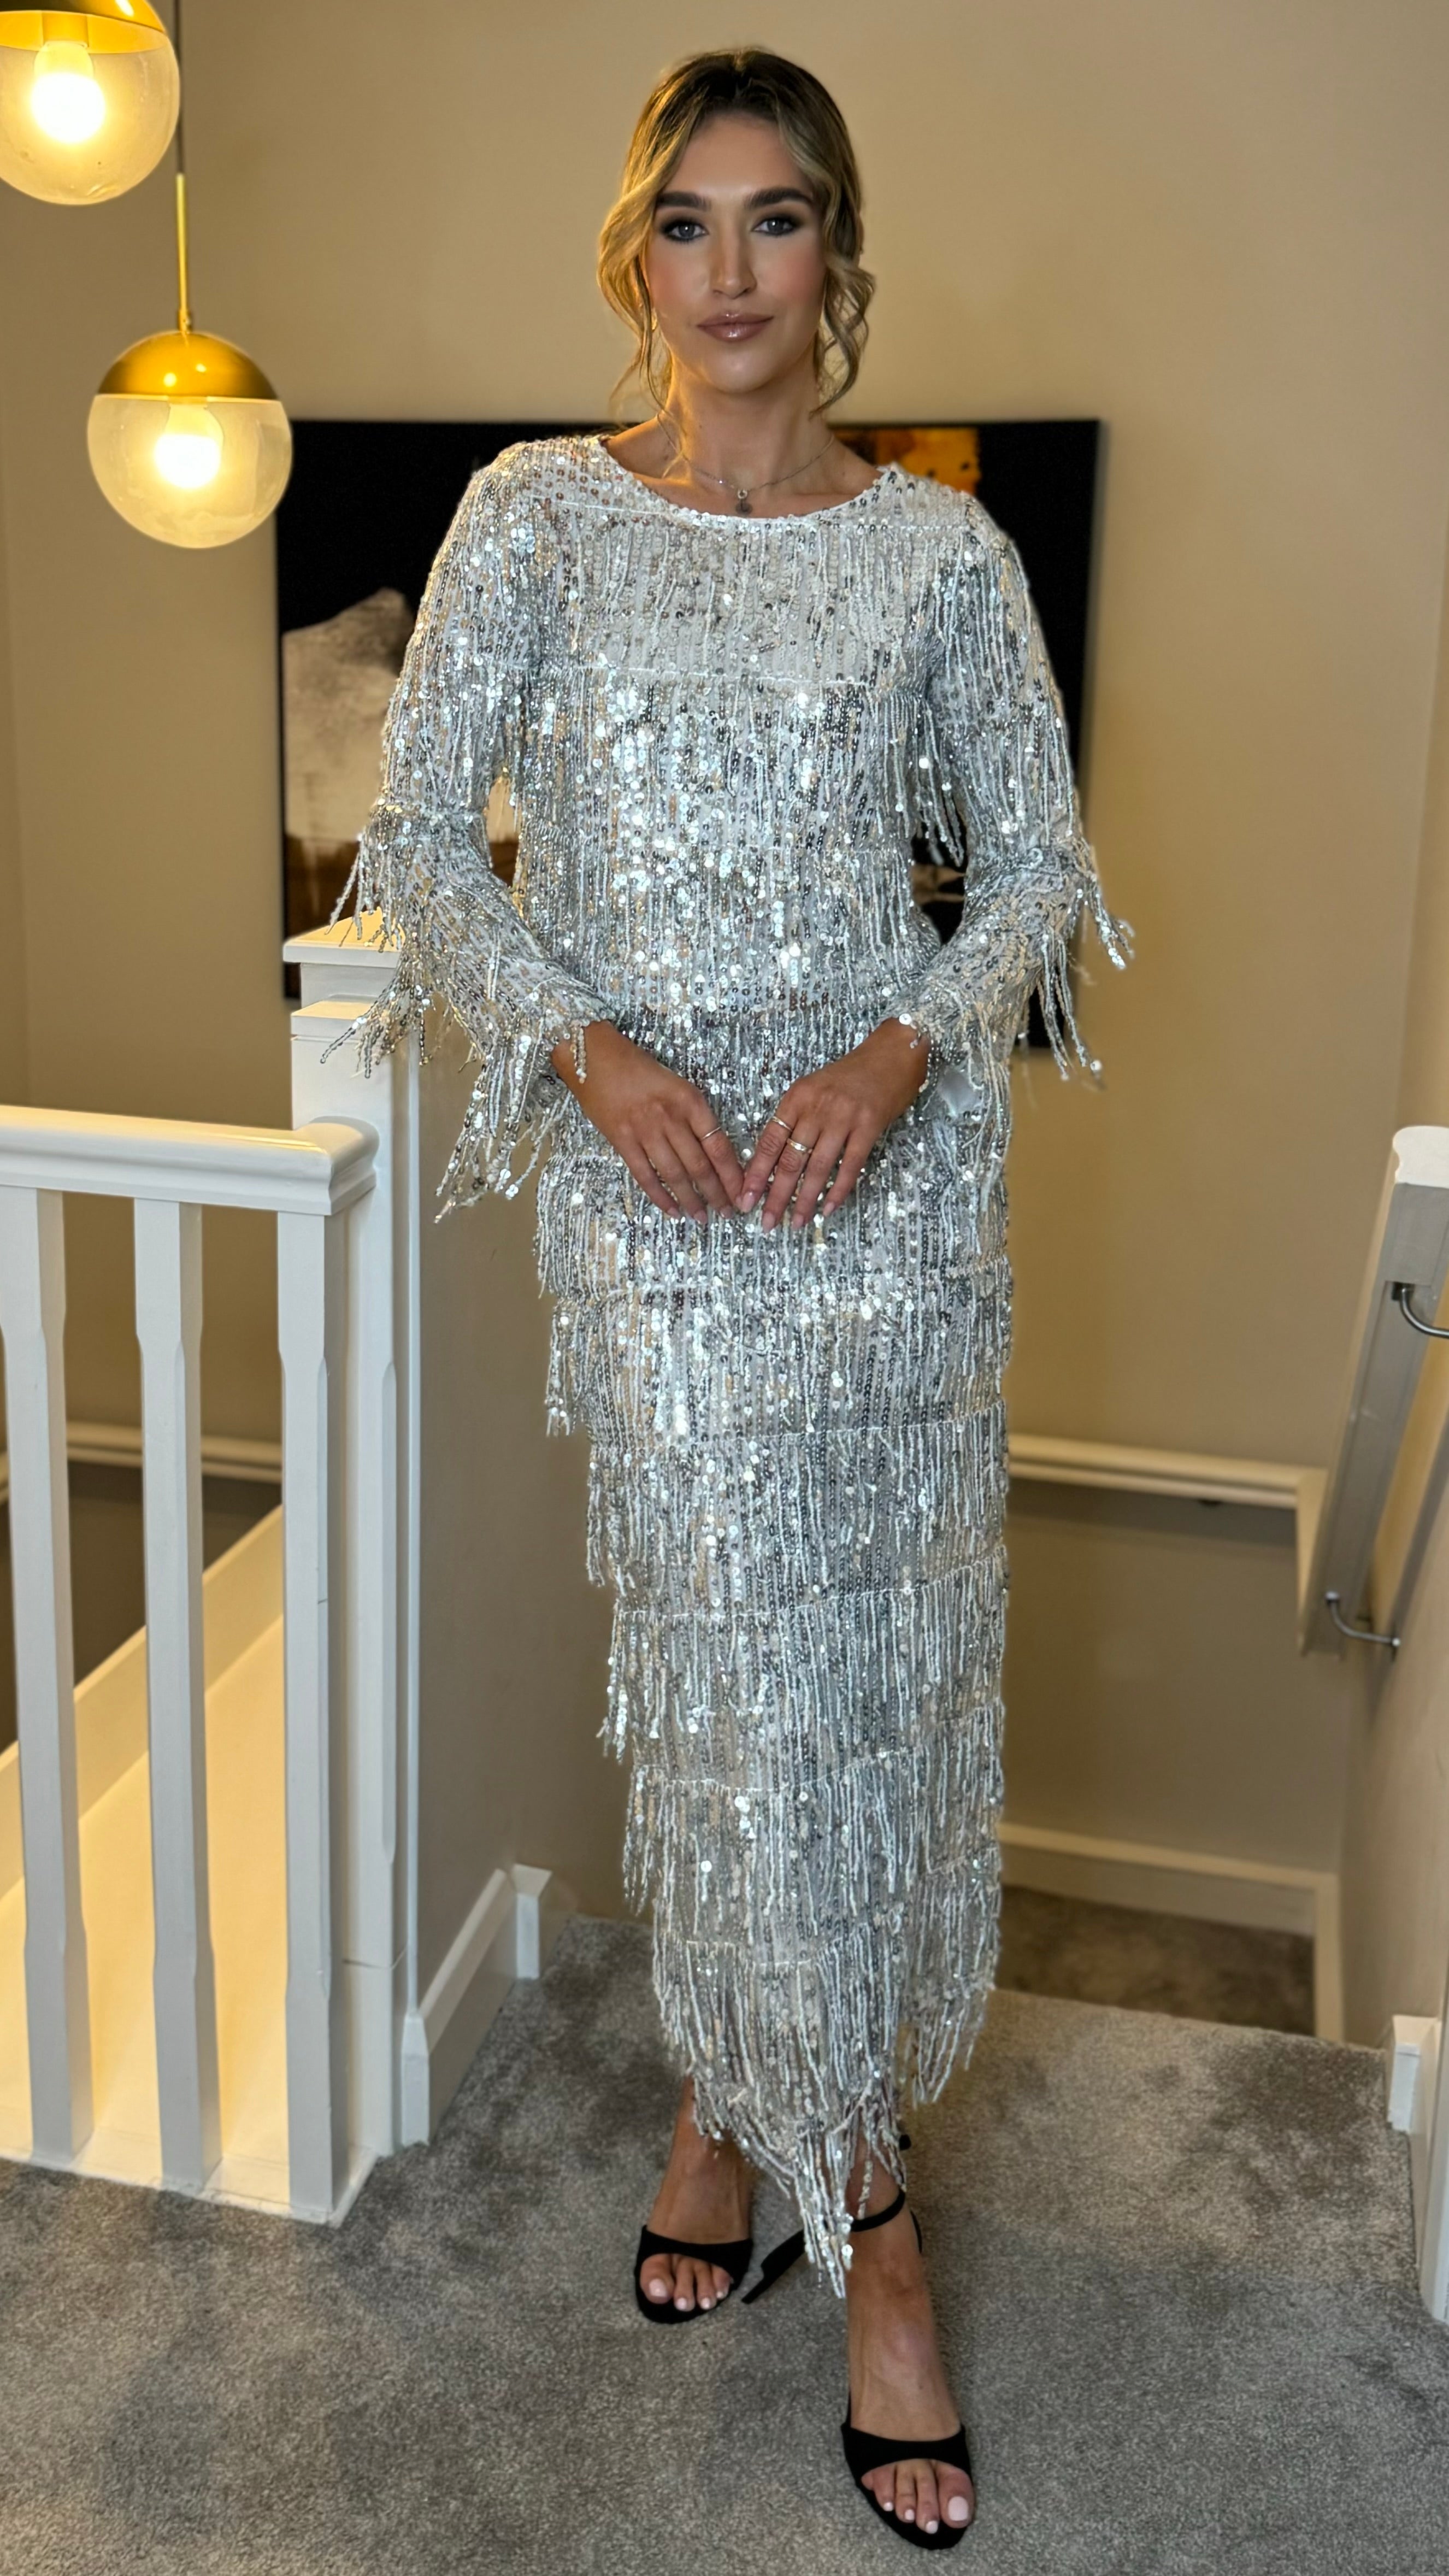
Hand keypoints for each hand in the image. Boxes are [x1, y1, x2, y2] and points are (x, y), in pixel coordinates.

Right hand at [551, 1021, 744, 1220]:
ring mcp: (646, 1131)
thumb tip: (712, 1151)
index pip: (719, 1145)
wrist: (594, 1056)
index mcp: (690, 1100)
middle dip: (717, 1193)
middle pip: (700, 1165)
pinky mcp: (622, 1141)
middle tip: (728, 1213)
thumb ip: (693, 1115)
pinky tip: (672, 1211)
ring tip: (702, 1218)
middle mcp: (671, 1117)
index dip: (733, 1174)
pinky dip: (660, 1197)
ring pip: (676, 1174)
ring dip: (692, 1200)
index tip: (742, 1192)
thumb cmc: (637, 1067)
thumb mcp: (675, 1085)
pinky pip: (645, 1175)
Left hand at [741, 1020, 929, 1230]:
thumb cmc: (850, 1075)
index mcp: (796, 1098)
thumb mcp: (813, 1089)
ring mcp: (843, 1117)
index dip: (756, 1174)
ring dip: (805, 1199)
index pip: (769, 1142)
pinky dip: (838, 1190)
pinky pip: (850, 1165)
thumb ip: (795, 1120)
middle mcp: (816, 1107)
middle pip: (790, 1159)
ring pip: (817, 1167)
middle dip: (776, 1196)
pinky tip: (828, 1208)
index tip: (745, 1199)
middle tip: (766, 1223)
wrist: (892, 1054)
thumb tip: (774, 1161)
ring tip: (796, 1223)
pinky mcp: (869, 1126)